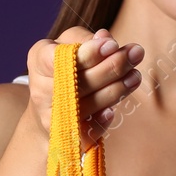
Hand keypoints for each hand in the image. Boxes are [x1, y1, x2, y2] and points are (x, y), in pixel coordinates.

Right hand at [25, 27, 145, 152]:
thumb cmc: (66, 65)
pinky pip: (86, 131)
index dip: (87, 54)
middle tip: (136, 54)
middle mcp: (39, 89)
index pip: (59, 58)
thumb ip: (86, 39)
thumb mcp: (71, 43)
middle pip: (78, 82)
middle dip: (111, 67)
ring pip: (86, 106)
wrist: (51, 106)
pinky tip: (114, 110)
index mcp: (38, 60)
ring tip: (135, 76)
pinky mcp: (65, 136)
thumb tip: (105, 39)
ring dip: (115, 91)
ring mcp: (51, 115)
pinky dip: (100, 122)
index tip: (112, 45)